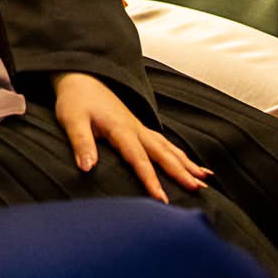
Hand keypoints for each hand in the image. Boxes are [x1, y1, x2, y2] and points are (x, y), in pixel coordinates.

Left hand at [51, 72, 209, 202]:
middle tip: (198, 189)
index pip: (138, 158)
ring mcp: (139, 127)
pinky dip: (179, 154)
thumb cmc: (75, 100)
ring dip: (186, 163)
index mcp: (120, 128)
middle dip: (181, 171)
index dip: (150, 179)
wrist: (81, 78)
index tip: (162, 199)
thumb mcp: (72, 120)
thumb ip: (81, 143)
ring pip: (168, 147)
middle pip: (162, 152)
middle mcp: (135, 128)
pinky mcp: (139, 128)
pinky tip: (190, 164)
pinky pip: (164, 143)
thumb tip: (87, 168)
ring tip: (205, 179)